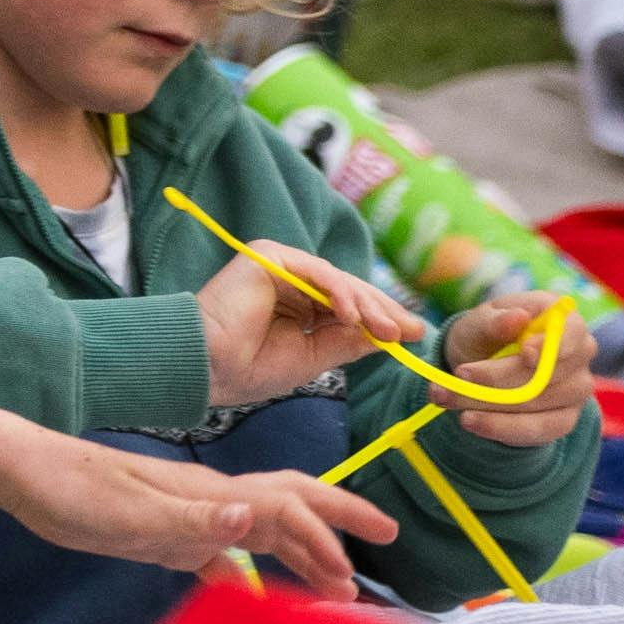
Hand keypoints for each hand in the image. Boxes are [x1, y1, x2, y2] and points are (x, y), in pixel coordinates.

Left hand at [0, 422, 387, 592]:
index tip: (356, 573)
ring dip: (301, 552)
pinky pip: (219, 552)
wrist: (23, 474)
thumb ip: (194, 518)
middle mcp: (208, 498)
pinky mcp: (162, 532)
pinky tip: (252, 595)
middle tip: (387, 538)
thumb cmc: (72, 491)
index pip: (286, 509)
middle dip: (338, 519)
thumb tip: (256, 517)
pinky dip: (246, 572)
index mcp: (209, 492)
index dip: (326, 537)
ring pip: (260, 529)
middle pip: (288, 503)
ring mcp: (186, 513)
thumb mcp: (132, 511)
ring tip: (334, 585)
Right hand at [195, 239, 424, 410]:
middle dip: (382, 312)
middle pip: (347, 290)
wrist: (210, 365)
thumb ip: (348, 341)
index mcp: (294, 306)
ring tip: (388, 331)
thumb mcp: (314, 357)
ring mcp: (278, 267)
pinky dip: (339, 292)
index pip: (346, 307)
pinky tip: (354, 317)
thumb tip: (390, 335)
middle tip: (411, 332)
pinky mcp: (268, 256)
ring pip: (336, 280)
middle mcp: (287, 282)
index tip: (413, 336)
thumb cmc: (250, 367)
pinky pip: (316, 271)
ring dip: (367, 306)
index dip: (380, 320)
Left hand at [431, 289, 601, 451]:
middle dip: (497, 378)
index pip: (572, 332)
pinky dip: (500, 427)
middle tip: (456, 377)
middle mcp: (580, 356)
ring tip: (445, 397)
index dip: (551, 345)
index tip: (525, 353)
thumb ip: (495, 320)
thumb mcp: (479, 322)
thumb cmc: (485, 335)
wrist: (479, 364)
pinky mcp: (563, 421)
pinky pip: (537, 430)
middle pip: (548, 374)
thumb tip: (517, 317)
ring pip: (536, 403)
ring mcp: (576, 391)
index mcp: (565, 321)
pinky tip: (471, 421)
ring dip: (488, 403)